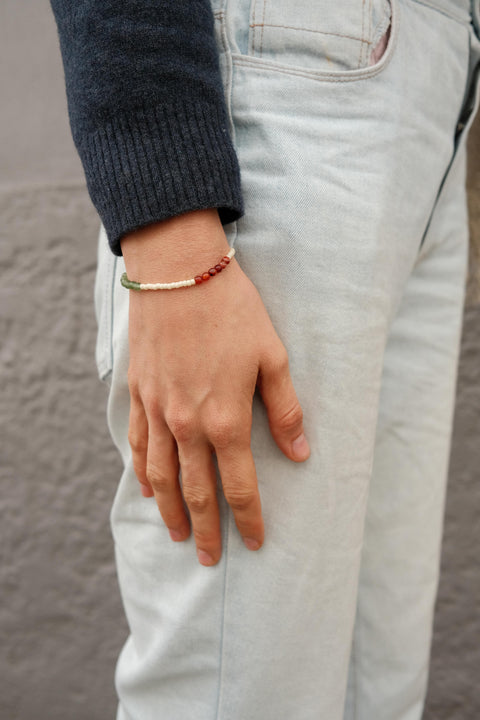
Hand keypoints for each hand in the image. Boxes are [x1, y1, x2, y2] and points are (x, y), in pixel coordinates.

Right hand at [121, 209, 309, 565]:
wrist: (179, 271)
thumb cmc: (233, 310)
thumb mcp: (273, 356)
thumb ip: (286, 410)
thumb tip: (301, 454)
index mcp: (226, 419)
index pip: (238, 486)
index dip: (248, 519)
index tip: (254, 543)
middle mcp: (187, 424)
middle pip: (195, 492)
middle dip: (205, 530)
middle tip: (208, 559)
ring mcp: (157, 411)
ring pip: (160, 476)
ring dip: (170, 510)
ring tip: (177, 534)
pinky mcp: (139, 393)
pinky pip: (137, 444)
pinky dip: (141, 472)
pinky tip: (147, 488)